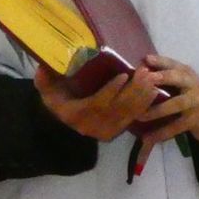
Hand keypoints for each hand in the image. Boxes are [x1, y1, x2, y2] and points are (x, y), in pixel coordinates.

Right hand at [34, 63, 159, 141]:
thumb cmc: (57, 102)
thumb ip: (45, 80)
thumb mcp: (47, 92)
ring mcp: (105, 131)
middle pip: (117, 108)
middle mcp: (92, 126)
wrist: (63, 124)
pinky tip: (154, 92)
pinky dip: (144, 105)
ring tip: (152, 79)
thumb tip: (43, 66)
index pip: (96, 103)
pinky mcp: (115, 132)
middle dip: (133, 90)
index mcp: (75, 115)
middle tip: (145, 73)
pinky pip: (133, 119)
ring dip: (142, 96)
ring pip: (127, 113)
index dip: (111, 90)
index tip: (123, 75)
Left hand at [133, 55, 198, 145]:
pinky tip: (148, 138)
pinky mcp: (195, 119)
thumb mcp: (181, 83)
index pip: (173, 64)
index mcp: (186, 73)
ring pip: (175, 104)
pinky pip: (176, 126)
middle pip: (178, 78)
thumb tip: (139, 69)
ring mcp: (195, 102)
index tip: (145, 59)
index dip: (160, 61)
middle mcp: (192, 84)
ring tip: (140, 116)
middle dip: (163, 77)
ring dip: (157, 110)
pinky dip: (162, 133)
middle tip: (147, 79)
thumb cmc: (189, 96)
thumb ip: (165, 77)